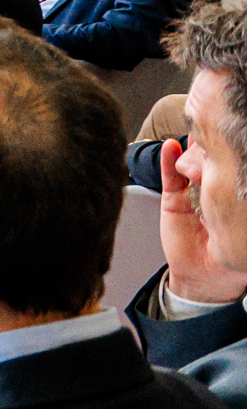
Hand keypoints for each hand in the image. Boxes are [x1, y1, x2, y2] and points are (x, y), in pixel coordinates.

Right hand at [160, 138, 246, 305]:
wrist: (207, 277)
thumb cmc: (234, 255)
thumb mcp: (240, 223)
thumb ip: (233, 197)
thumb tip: (233, 171)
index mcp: (234, 196)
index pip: (232, 167)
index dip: (231, 153)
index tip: (232, 136)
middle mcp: (215, 190)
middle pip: (213, 161)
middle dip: (214, 146)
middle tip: (215, 132)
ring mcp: (193, 192)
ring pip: (192, 164)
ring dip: (194, 149)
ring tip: (198, 137)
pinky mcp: (173, 199)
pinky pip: (170, 176)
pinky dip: (168, 160)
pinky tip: (172, 146)